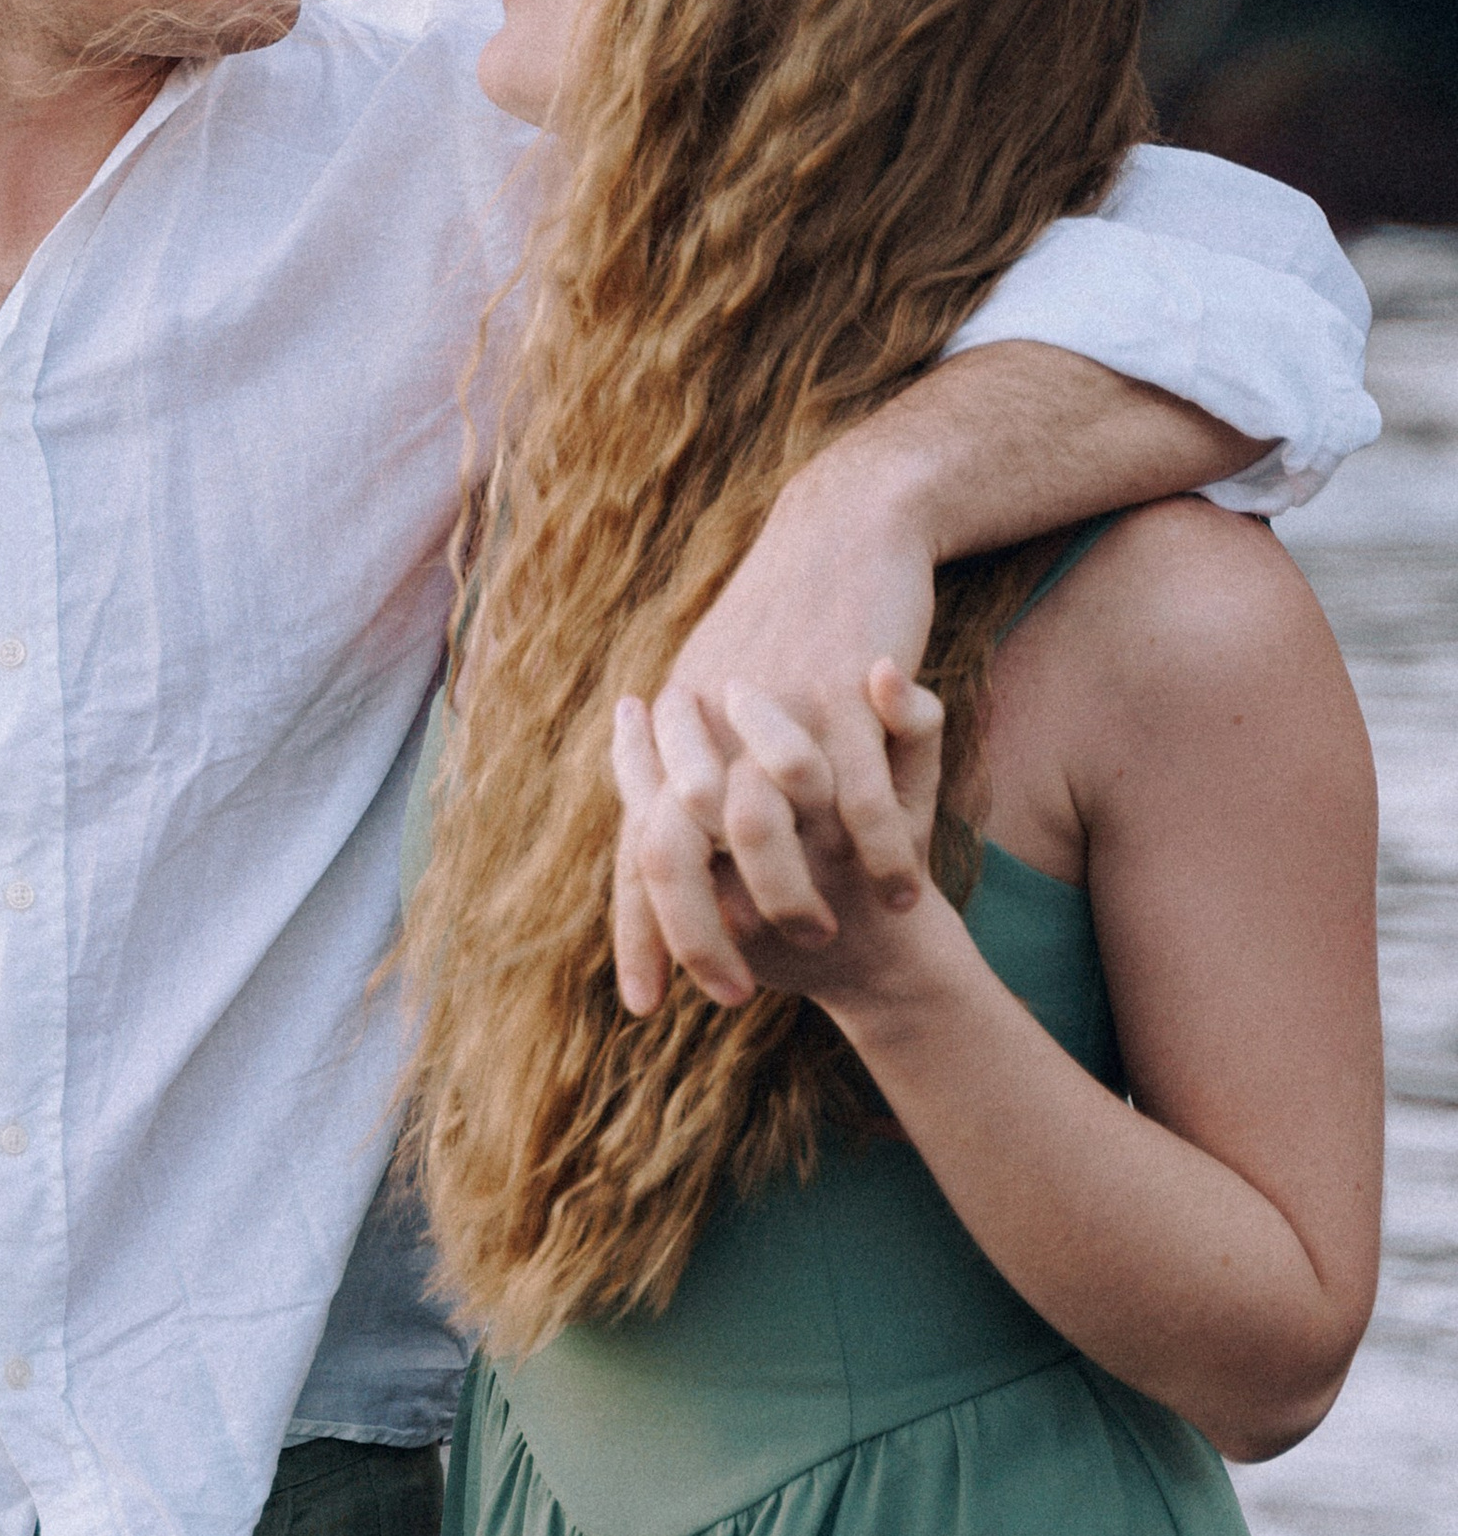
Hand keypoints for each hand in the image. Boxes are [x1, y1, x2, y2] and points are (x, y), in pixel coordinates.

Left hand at [613, 452, 936, 1012]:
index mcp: (670, 731)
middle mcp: (703, 724)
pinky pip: (858, 794)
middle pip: (676, 850)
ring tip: (820, 940)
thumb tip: (667, 845)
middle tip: (731, 993)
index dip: (636, 930)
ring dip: (789, 896)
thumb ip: (686, 765)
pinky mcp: (842, 692)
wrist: (842, 529)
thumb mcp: (718, 690)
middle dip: (698, 936)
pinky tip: (898, 889)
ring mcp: (770, 709)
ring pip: (761, 829)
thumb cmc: (783, 623)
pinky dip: (876, 851)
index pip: (636, 848)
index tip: (643, 1006)